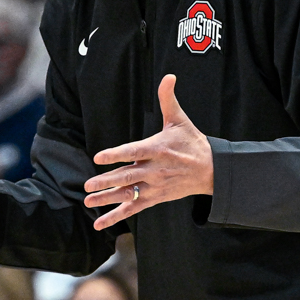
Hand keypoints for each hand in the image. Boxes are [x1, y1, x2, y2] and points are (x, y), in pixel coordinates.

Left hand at [81, 74, 211, 230]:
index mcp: (158, 149)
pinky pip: (134, 209)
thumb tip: (168, 76)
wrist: (211, 170)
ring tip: (88, 202)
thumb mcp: (180, 120)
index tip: (99, 156)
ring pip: (128, 194)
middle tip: (87, 185)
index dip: (116, 154)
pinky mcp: (155, 198)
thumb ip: (168, 99)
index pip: (134, 152)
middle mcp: (155, 170)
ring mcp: (155, 186)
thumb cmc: (192, 142)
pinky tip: (100, 223)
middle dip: (106, 181)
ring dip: (108, 199)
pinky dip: (116, 217)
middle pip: (128, 176)